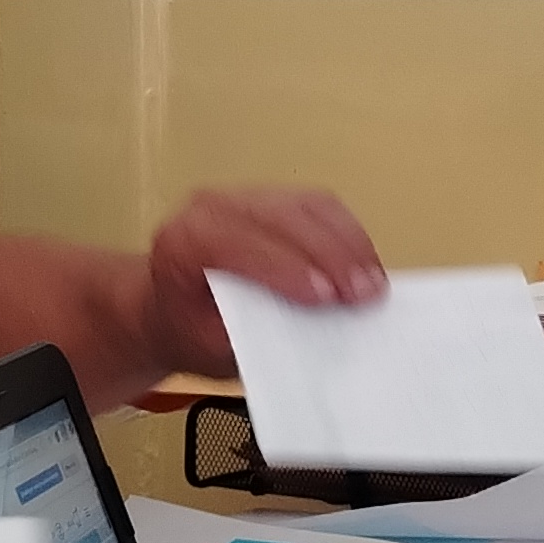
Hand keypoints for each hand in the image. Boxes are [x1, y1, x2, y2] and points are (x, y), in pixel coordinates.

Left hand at [142, 188, 388, 375]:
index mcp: (183, 241)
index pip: (239, 244)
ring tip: (373, 284)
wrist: (170, 306)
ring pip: (309, 206)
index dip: (287, 269)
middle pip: (282, 218)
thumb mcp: (208, 345)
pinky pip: (320, 206)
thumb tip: (305, 329)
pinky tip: (365, 265)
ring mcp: (246, 197)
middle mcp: (211, 208)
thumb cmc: (187, 326)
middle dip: (330, 256)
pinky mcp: (276, 199)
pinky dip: (348, 235)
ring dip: (348, 244)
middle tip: (364, 294)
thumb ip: (250, 334)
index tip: (325, 297)